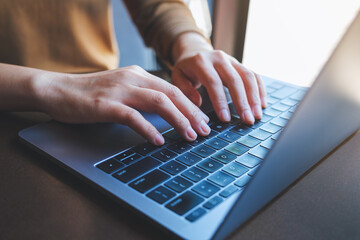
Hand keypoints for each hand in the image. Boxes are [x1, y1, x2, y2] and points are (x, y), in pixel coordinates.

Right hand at [34, 66, 210, 144]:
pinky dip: (149, 129)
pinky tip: (158, 141)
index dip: (191, 105)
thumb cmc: (91, 93)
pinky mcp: (105, 105)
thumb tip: (167, 114)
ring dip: (178, 120)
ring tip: (190, 136)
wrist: (57, 90)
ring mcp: (119, 90)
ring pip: (158, 103)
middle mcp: (132, 78)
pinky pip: (133, 116)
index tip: (204, 120)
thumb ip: (143, 96)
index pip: (173, 89)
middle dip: (192, 113)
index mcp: (138, 74)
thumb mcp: (122, 89)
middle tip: (205, 130)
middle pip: (171, 94)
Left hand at [171, 32, 266, 124]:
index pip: (213, 82)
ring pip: (248, 76)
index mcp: (201, 62)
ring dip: (254, 97)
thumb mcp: (178, 77)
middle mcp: (219, 58)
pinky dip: (260, 90)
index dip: (220, 101)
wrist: (195, 52)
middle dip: (242, 102)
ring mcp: (232, 60)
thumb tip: (198, 103)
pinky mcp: (240, 64)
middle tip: (247, 120)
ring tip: (256, 116)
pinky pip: (254, 75)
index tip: (225, 119)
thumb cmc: (186, 69)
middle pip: (235, 79)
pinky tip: (262, 104)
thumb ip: (185, 90)